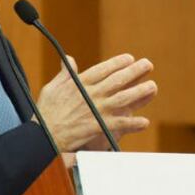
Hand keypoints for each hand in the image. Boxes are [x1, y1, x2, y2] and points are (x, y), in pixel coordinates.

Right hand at [36, 53, 156, 151]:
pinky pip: (119, 124)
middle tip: (148, 65)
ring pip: (122, 99)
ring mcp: (95, 110)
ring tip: (152, 86)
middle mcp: (90, 94)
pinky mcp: (97, 126)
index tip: (130, 58)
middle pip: (117, 80)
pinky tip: (144, 122)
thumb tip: (68, 59)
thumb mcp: (51, 87)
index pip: (103, 69)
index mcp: (79, 84)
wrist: (42, 135)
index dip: (118, 63)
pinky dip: (132, 123)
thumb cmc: (45, 113)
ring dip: (139, 92)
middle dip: (135, 71)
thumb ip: (64, 73)